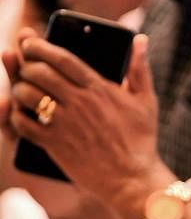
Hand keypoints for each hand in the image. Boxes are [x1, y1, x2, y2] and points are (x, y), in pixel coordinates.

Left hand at [5, 30, 162, 210]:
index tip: (31, 41)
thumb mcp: (146, 100)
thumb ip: (140, 68)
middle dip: (25, 65)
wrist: (132, 178)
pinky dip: (16, 116)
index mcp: (100, 88)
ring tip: (20, 88)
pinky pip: (23, 124)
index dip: (41, 47)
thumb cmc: (142, 139)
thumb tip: (141, 40)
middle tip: (24, 65)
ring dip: (18, 88)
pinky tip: (19, 114)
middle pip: (40, 73)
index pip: (63, 58)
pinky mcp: (54, 144)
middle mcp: (79, 103)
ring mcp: (65, 124)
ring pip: (27, 96)